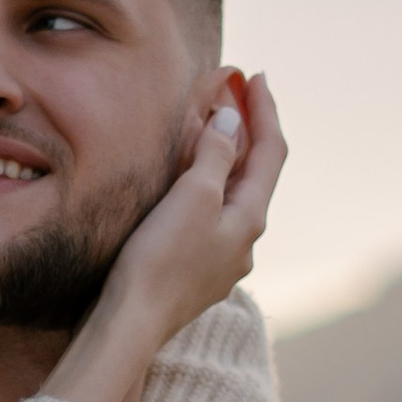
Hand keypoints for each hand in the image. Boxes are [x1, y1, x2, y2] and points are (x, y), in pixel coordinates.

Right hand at [44, 73, 286, 401]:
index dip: (266, 110)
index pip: (271, 152)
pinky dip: (206, 186)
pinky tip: (189, 184)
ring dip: (226, 158)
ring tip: (212, 128)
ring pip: (232, 196)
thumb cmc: (159, 261)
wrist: (130, 325)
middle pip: (255, 173)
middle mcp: (243, 240)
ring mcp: (221, 259)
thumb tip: (231, 121)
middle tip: (235, 93)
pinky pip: (210, 216)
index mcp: (249, 218)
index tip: (255, 75)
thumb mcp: (192, 197)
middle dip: (247, 130)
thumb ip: (215, 155)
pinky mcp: (195, 272)